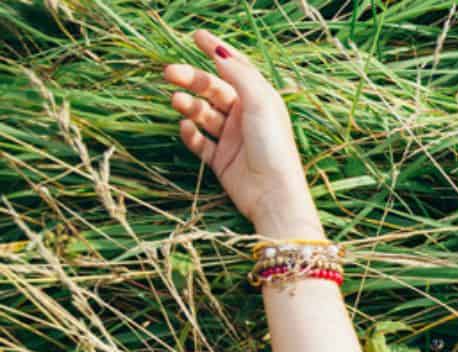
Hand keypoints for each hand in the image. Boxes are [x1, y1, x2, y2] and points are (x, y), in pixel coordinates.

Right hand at [161, 28, 317, 231]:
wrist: (274, 195)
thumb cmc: (273, 147)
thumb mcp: (261, 104)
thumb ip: (240, 75)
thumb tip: (220, 51)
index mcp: (260, 100)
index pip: (235, 68)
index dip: (216, 51)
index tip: (196, 36)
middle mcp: (245, 117)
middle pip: (212, 89)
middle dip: (191, 79)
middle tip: (169, 72)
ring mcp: (232, 138)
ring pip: (202, 113)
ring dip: (188, 105)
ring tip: (176, 100)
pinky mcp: (221, 160)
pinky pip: (199, 141)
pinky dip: (190, 133)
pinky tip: (187, 129)